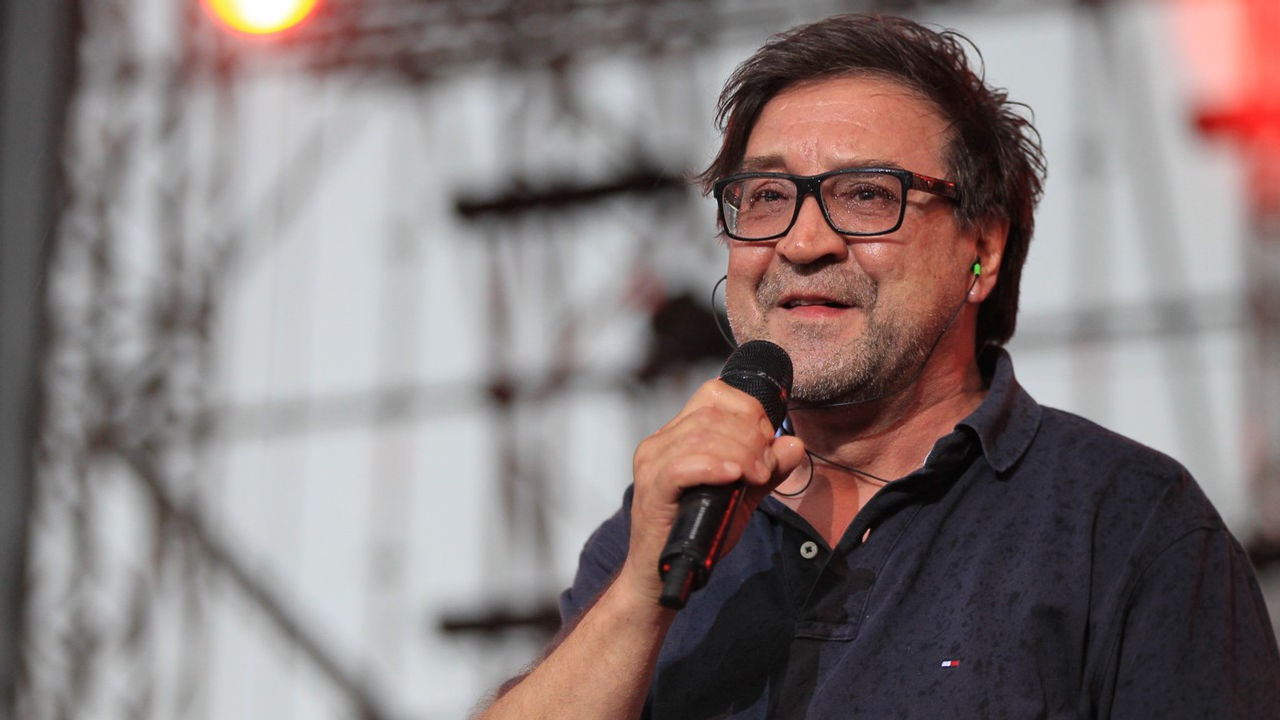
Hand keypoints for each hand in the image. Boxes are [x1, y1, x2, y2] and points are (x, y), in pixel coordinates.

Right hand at [617, 378, 806, 605]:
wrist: (662, 575)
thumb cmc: (698, 532)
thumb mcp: (741, 495)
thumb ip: (767, 469)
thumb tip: (793, 443)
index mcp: (678, 433)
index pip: (715, 394)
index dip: (749, 409)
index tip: (767, 440)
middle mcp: (661, 441)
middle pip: (713, 414)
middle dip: (751, 437)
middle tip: (765, 467)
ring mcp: (652, 463)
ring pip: (701, 436)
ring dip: (740, 453)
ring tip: (755, 476)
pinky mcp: (651, 489)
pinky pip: (682, 466)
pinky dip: (713, 467)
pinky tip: (734, 477)